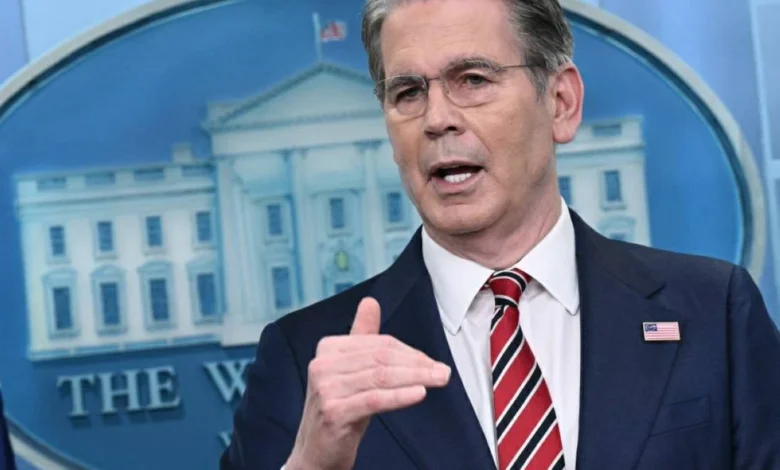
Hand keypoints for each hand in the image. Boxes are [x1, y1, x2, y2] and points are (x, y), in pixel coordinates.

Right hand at [284, 297, 450, 469]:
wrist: (317, 451)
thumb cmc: (340, 409)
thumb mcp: (351, 371)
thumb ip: (361, 337)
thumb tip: (370, 302)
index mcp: (328, 349)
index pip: (378, 343)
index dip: (409, 352)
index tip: (431, 362)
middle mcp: (322, 365)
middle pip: (381, 358)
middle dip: (417, 364)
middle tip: (442, 371)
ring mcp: (325, 389)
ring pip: (381, 377)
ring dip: (415, 378)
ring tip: (438, 380)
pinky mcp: (333, 412)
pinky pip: (374, 399)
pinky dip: (400, 396)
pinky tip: (419, 394)